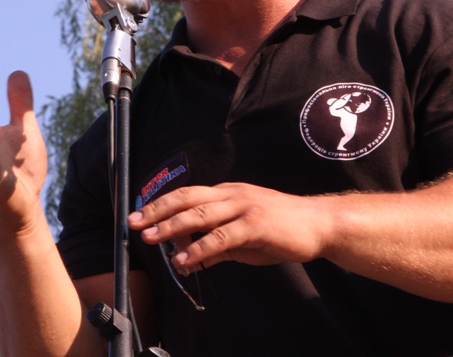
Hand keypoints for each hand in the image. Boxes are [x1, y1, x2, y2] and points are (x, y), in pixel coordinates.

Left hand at [127, 183, 331, 270]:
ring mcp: (244, 207)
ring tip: (149, 238)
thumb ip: (217, 246)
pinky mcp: (255, 224)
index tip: (139, 215)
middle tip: (132, 223)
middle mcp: (232, 194)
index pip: (187, 195)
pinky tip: (183, 259)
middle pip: (186, 199)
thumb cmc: (282, 229)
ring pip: (200, 215)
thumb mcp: (244, 237)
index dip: (161, 204)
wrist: (319, 224)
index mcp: (228, 193)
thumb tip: (190, 259)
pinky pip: (221, 236)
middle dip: (157, 210)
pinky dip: (199, 248)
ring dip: (171, 227)